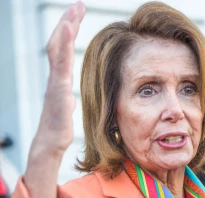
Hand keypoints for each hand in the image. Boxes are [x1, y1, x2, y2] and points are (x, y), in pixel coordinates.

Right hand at [23, 2, 84, 197]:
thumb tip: (68, 93)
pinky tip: (68, 28)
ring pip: (59, 49)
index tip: (77, 14)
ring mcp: (56, 81)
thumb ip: (65, 94)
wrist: (51, 142)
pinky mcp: (58, 88)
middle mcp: (56, 75)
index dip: (69, 31)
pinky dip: (63, 44)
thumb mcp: (65, 104)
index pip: (63, 48)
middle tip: (77, 4)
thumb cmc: (59, 126)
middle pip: (60, 43)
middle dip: (68, 21)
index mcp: (60, 78)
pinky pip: (61, 63)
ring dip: (66, 27)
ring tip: (75, 9)